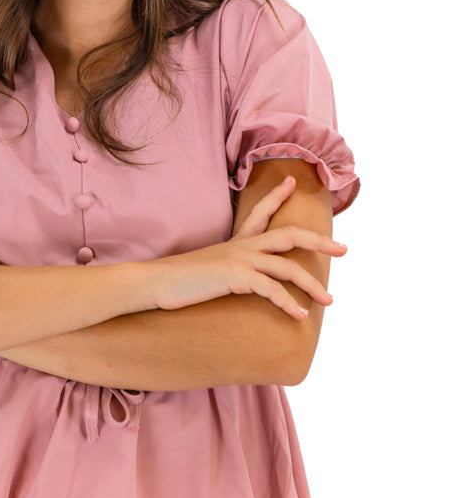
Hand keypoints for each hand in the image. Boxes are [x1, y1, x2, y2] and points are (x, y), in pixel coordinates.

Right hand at [148, 176, 345, 318]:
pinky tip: (299, 315)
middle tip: (343, 248)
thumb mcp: (205, 271)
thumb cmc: (175, 280)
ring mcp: (240, 260)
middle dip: (319, 241)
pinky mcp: (236, 277)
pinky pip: (271, 290)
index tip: (291, 181)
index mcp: (235, 243)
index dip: (277, 196)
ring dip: (312, 284)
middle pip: (290, 236)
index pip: (260, 213)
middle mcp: (242, 247)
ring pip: (288, 268)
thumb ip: (221, 272)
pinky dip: (287, 303)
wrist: (154, 282)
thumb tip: (230, 281)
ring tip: (329, 300)